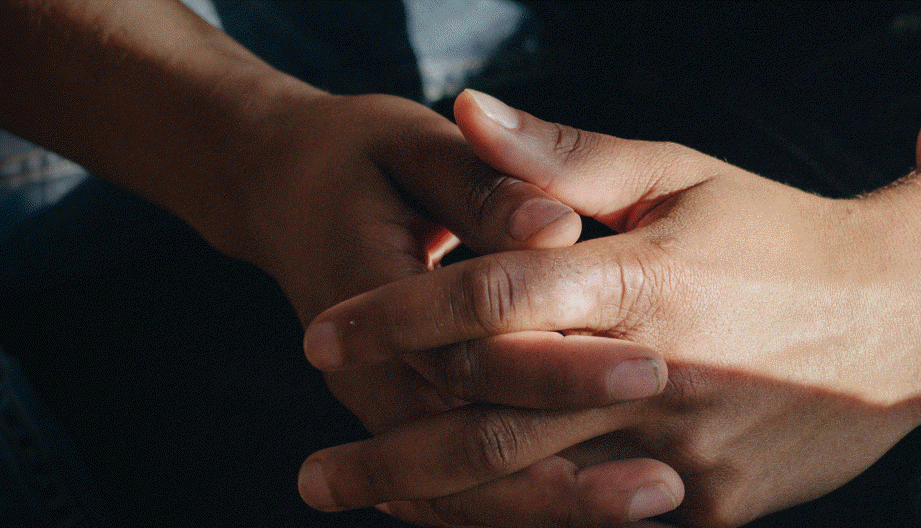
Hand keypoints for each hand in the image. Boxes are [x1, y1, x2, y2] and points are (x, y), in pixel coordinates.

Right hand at [0, 1, 676, 522]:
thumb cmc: (348, 153)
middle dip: (563, 471)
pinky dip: (503, 507)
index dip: (557, 371)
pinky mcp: (388, 414)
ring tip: (650, 517)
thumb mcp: (412, 147)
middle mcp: (365, 367)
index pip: (464, 355)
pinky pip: (440, 477)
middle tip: (662, 493)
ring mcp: (372, 404)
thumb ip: (482, 186)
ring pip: (449, 482)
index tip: (652, 381)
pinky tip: (584, 521)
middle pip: (462, 445)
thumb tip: (557, 220)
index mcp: (369, 298)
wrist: (258, 182)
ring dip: (542, 508)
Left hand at [296, 90, 920, 526]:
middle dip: (392, 453)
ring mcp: (688, 451)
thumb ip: (566, 159)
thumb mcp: (681, 176)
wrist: (910, 314)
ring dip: (444, 503)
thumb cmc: (780, 233)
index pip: (493, 303)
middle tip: (314, 473)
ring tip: (372, 504)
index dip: (396, 318)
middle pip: (494, 423)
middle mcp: (659, 373)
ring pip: (540, 490)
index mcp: (644, 279)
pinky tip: (475, 520)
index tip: (321, 335)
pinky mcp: (715, 504)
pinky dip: (537, 522)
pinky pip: (605, 521)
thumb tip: (466, 112)